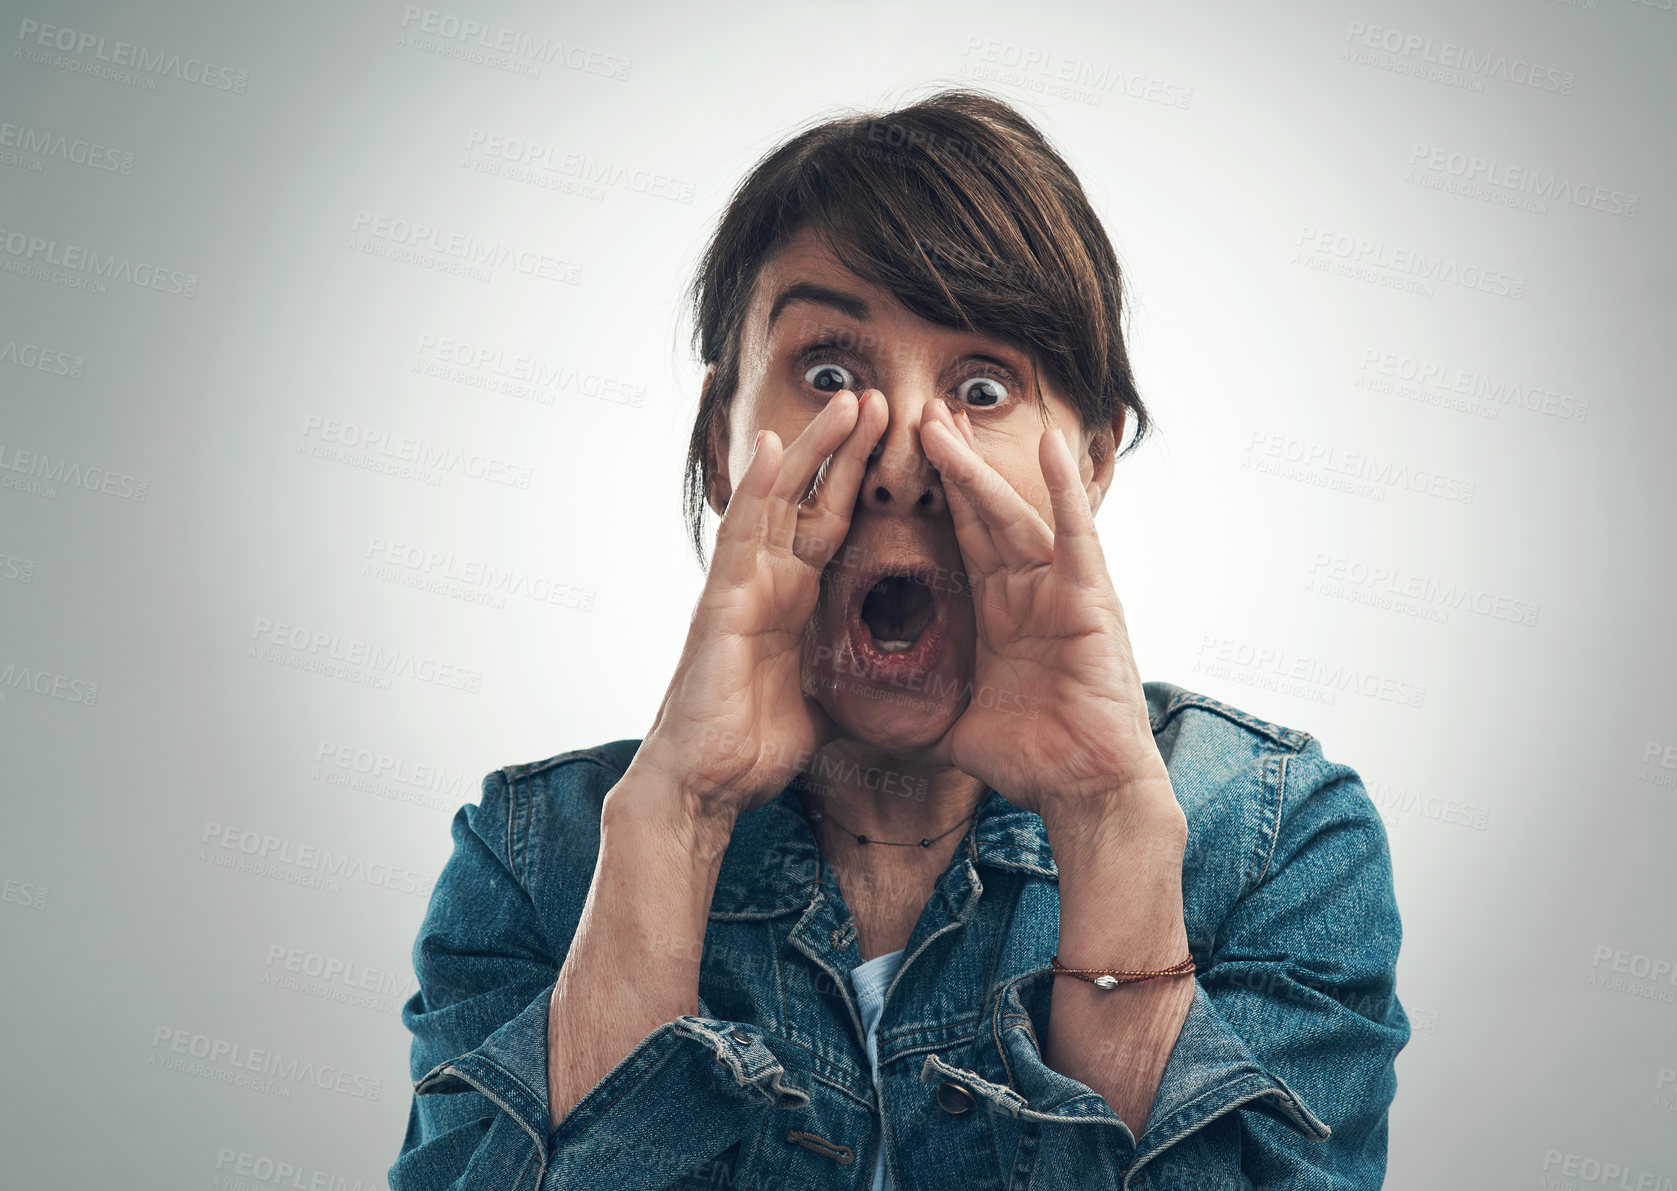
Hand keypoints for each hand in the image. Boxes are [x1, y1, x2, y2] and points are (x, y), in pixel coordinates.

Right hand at [632, 389, 888, 821]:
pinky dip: (757, 489)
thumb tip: (894, 682)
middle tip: (882, 398)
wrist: (706, 785)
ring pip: (780, 500)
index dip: (863, 481)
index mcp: (795, 599)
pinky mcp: (722, 603)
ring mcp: (742, 586)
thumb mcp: (826, 702)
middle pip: (812, 498)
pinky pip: (741, 535)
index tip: (899, 442)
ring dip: (814, 449)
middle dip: (846, 449)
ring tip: (848, 402)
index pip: (834, 524)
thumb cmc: (754, 746)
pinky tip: (774, 446)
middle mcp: (768, 581)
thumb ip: (851, 675)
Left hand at [911, 400, 1172, 825]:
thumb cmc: (1030, 761)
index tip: (901, 457)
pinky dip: (1064, 490)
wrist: (1084, 789)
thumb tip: (856, 723)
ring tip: (947, 420)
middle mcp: (1028, 591)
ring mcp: (1060, 589)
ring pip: (1012, 514)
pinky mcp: (1090, 598)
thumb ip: (912, 712)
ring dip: (979, 469)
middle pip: (980, 514)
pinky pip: (1076, 534)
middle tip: (917, 414)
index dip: (932, 499)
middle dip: (948, 465)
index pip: (959, 541)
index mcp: (998, 613)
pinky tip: (1051, 445)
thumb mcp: (953, 725)